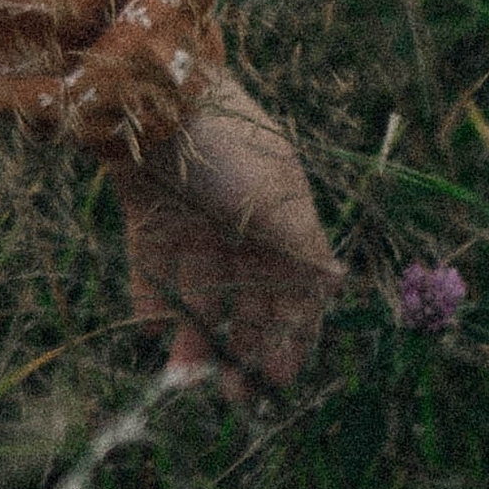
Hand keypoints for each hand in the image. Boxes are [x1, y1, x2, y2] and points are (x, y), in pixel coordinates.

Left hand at [114, 70, 341, 398]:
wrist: (148, 93)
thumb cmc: (225, 142)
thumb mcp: (271, 195)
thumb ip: (301, 245)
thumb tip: (340, 283)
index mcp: (282, 218)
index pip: (297, 290)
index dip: (291, 336)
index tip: (279, 380)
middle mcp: (242, 226)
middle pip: (248, 300)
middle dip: (243, 347)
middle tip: (231, 394)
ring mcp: (195, 223)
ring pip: (200, 294)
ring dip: (195, 335)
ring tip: (183, 377)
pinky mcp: (150, 220)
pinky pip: (154, 273)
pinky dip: (153, 303)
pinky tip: (151, 331)